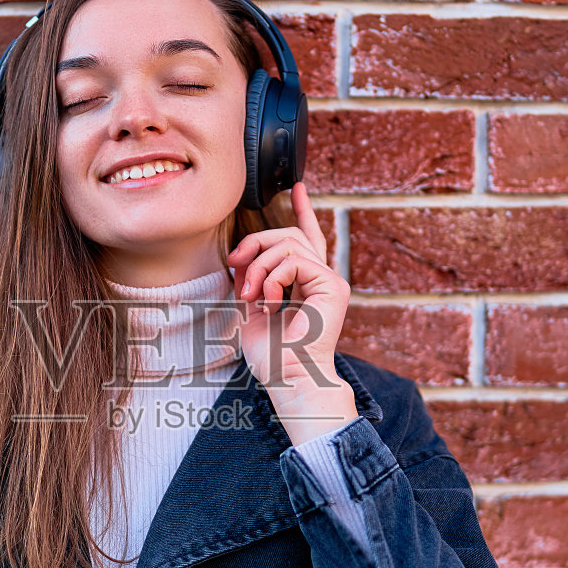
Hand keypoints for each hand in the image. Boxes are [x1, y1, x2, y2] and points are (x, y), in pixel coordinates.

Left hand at [227, 182, 356, 443]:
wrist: (289, 380)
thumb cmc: (272, 358)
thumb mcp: (251, 312)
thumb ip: (251, 281)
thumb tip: (240, 258)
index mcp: (307, 285)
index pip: (306, 239)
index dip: (303, 211)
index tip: (298, 187)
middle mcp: (322, 279)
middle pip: (288, 235)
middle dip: (255, 243)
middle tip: (235, 266)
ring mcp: (330, 282)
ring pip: (289, 243)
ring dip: (259, 265)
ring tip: (250, 294)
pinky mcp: (332, 286)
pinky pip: (295, 260)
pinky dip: (273, 277)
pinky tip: (269, 301)